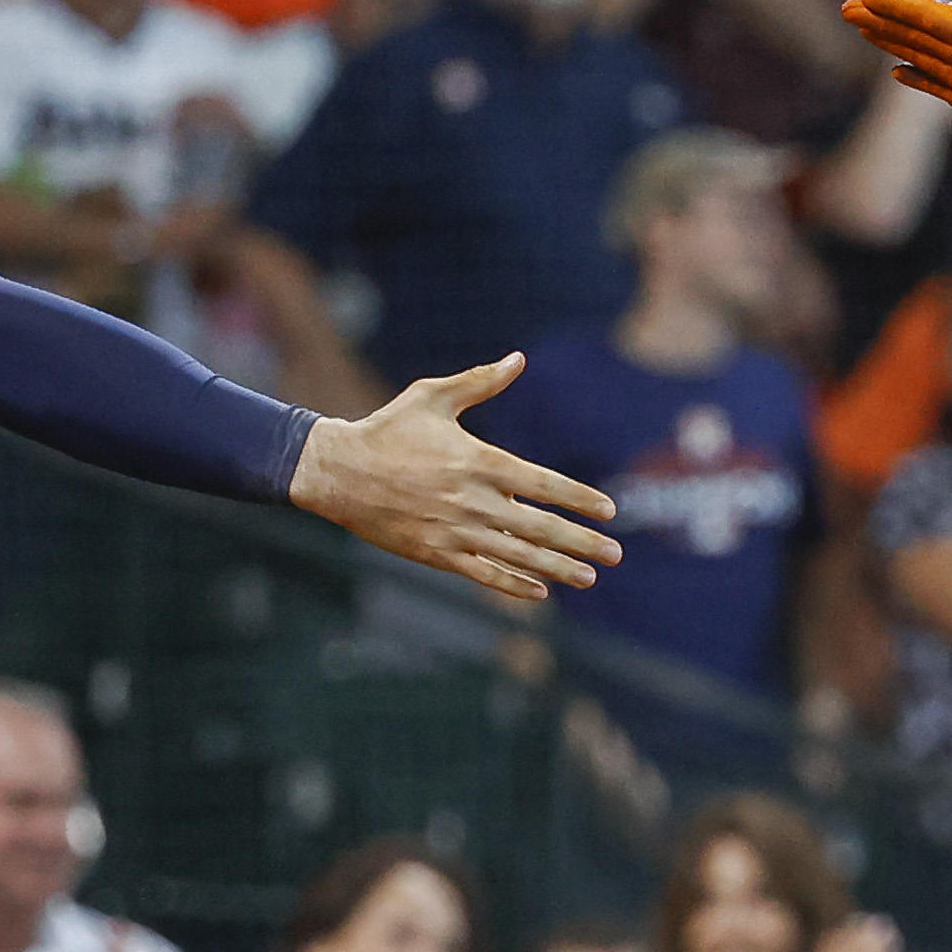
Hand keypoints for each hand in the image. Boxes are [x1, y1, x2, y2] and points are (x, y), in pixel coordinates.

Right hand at [288, 354, 620, 599]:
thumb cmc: (387, 429)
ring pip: (517, 555)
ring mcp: (455, 530)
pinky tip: (540, 591)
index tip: (610, 510)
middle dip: (582, 541)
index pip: (544, 483)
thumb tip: (517, 360)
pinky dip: (513, 583)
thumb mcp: (433, 397)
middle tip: (615, 554)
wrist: (336, 471)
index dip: (580, 498)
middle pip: (539, 526)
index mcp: (479, 460)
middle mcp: (473, 499)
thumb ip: (480, 382)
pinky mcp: (435, 553)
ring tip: (590, 578)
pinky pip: (482, 572)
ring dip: (558, 568)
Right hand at [842, 0, 951, 157]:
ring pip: (923, 55)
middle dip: (883, 20)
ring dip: (893, 42)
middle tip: (847, 7)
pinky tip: (897, 71)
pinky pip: (940, 87)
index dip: (897, 7)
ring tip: (862, 29)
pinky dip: (917, 78)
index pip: (930, 18)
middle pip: (918, 32)